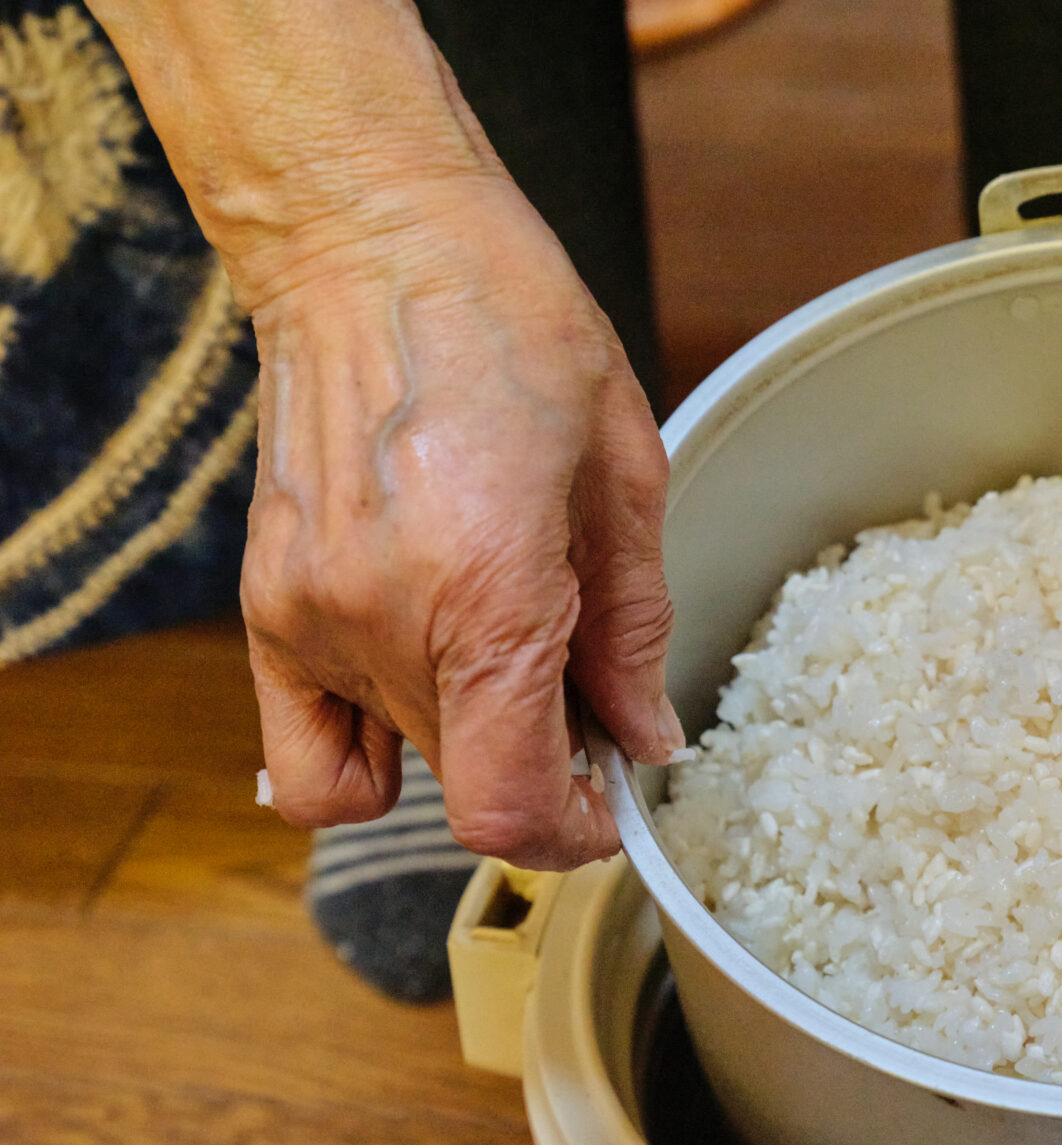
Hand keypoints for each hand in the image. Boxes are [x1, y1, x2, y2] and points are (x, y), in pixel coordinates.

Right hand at [240, 173, 680, 868]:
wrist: (376, 243)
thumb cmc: (510, 327)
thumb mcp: (622, 476)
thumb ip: (634, 631)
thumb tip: (644, 735)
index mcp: (486, 593)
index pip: (507, 806)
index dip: (570, 833)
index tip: (605, 805)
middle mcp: (382, 623)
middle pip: (467, 784)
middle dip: (541, 767)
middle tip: (583, 695)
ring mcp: (310, 619)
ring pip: (403, 761)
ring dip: (468, 742)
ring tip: (506, 655)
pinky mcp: (266, 605)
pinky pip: (304, 750)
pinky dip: (366, 750)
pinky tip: (417, 689)